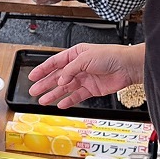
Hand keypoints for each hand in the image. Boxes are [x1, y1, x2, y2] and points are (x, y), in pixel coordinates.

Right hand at [29, 43, 145, 108]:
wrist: (127, 67)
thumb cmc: (110, 56)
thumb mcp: (85, 58)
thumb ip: (70, 70)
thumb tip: (60, 81)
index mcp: (75, 54)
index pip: (55, 62)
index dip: (43, 70)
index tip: (32, 76)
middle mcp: (78, 66)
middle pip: (57, 76)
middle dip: (45, 84)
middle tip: (34, 91)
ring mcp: (85, 78)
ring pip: (65, 88)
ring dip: (54, 94)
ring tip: (43, 100)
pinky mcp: (92, 89)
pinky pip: (77, 96)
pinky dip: (69, 100)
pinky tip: (61, 104)